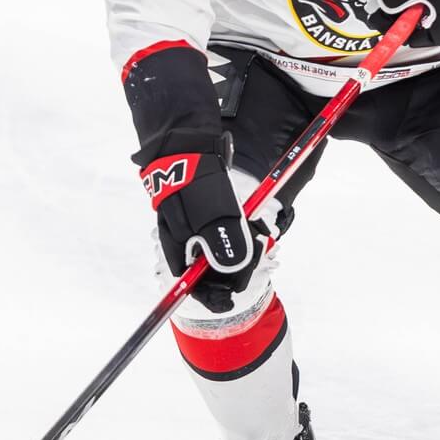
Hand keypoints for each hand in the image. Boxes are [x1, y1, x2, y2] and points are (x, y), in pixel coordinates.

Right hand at [142, 137, 269, 313]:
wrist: (189, 146)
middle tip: (257, 246)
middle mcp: (187, 246)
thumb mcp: (214, 219)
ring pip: (225, 252)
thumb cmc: (197, 184)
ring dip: (245, 246)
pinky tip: (253, 222)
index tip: (239, 286)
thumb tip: (235, 272)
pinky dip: (242, 231)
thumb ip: (226, 249)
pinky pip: (228, 233)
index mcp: (181, 253)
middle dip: (239, 264)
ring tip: (258, 230)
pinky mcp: (207, 216)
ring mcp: (197, 231)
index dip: (220, 293)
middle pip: (215, 272)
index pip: (197, 288)